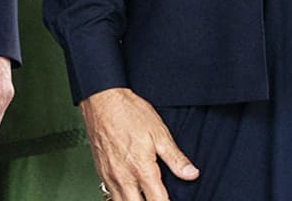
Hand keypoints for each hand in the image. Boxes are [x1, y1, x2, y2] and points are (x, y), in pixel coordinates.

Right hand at [79, 87, 198, 200]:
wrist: (103, 101)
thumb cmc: (129, 113)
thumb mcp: (159, 133)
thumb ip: (175, 158)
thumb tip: (191, 174)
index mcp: (141, 169)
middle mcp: (124, 177)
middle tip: (158, 199)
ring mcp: (109, 176)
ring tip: (144, 197)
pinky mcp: (100, 172)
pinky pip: (110, 195)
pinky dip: (121, 198)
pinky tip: (129, 194)